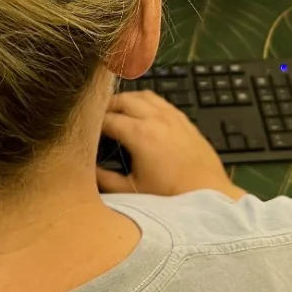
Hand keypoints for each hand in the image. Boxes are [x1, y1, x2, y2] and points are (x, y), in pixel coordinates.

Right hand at [96, 90, 245, 200]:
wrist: (208, 194)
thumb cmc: (169, 196)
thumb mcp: (131, 190)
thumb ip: (104, 178)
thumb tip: (87, 167)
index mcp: (139, 133)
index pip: (106, 118)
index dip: (91, 123)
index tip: (83, 130)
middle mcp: (155, 118)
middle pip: (123, 99)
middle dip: (106, 106)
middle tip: (95, 118)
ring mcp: (172, 116)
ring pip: (143, 95)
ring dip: (127, 100)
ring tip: (116, 112)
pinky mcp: (184, 119)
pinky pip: (160, 101)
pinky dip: (146, 102)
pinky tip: (142, 114)